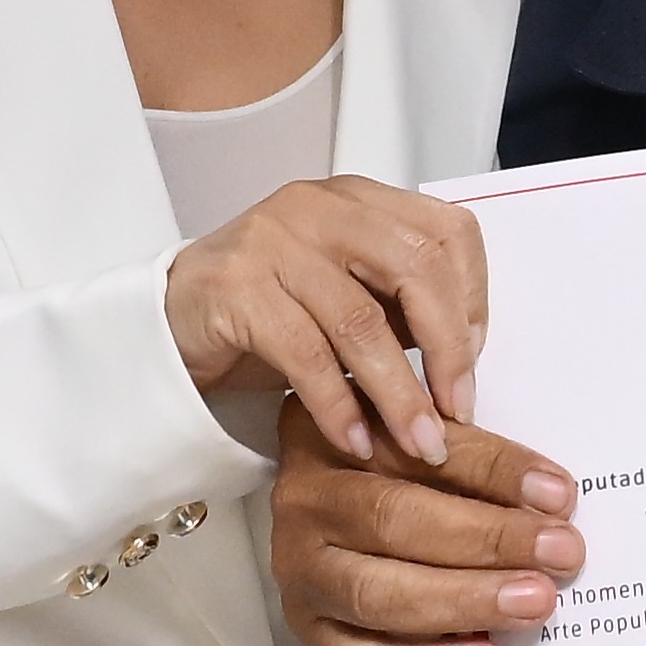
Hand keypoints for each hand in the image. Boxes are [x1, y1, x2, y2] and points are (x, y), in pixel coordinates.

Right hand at [164, 177, 486, 466]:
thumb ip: (402, 308)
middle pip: (414, 268)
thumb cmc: (271, 311)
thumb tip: (467, 360)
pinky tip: (356, 441)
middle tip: (458, 411)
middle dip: (448, 349)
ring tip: (418, 443)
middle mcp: (322, 208)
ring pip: (360, 320)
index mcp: (362, 201)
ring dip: (398, 393)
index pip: (447, 232)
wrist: (171, 322)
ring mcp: (275, 241)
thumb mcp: (349, 297)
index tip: (475, 361)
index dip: (474, 298)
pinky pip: (305, 354)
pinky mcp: (236, 287)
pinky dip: (338, 405)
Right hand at [269, 406, 588, 645]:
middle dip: (486, 541)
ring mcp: (301, 577)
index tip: (560, 495)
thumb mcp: (426, 447)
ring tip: (533, 603)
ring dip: (465, 602)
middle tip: (559, 553)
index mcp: (335, 439)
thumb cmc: (391, 477)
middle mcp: (306, 506)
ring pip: (377, 595)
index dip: (497, 472)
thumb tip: (553, 499)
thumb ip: (479, 465)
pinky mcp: (309, 636)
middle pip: (394, 522)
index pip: (423, 453)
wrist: (333, 527)